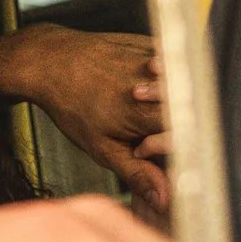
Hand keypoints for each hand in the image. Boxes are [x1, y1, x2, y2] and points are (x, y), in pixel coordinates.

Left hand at [0, 24, 169, 211]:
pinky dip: (167, 73)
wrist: (51, 62)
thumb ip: (137, 173)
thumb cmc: (72, 105)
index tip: (143, 146)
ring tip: (135, 99)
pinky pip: (173, 60)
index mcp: (143, 113)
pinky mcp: (149, 42)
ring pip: (183, 81)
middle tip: (137, 123)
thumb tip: (163, 199)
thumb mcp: (101, 148)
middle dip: (171, 122)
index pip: (185, 134)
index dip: (170, 145)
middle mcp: (153, 82)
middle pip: (189, 108)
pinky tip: (144, 80)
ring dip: (169, 96)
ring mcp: (152, 57)